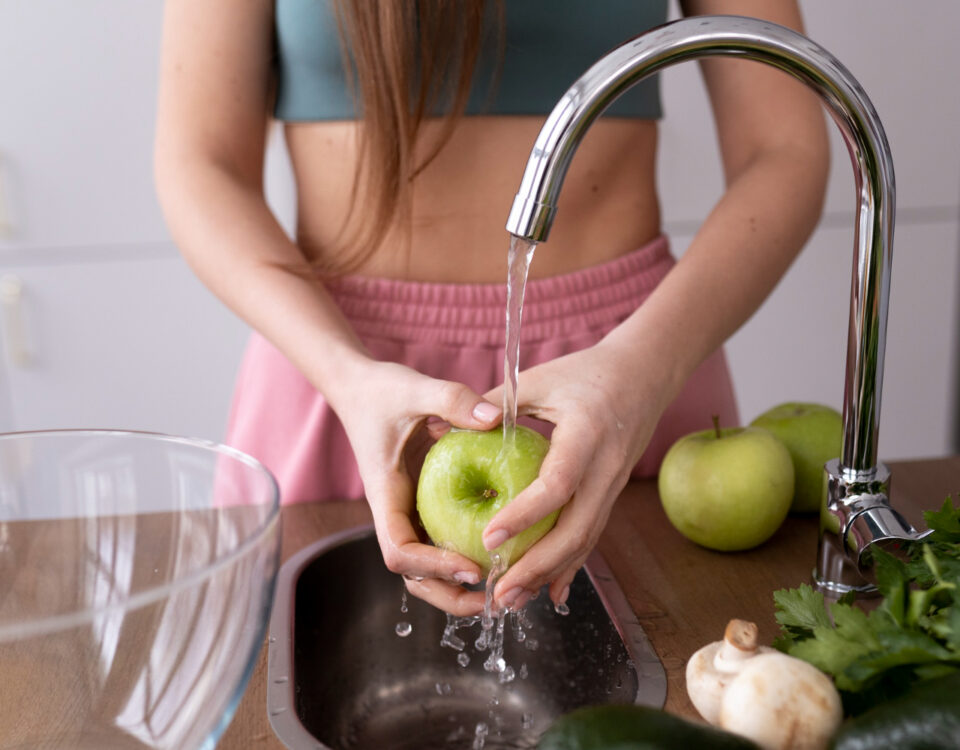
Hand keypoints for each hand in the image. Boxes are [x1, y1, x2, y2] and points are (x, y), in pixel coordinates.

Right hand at [334, 360, 499, 615]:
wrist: (360, 388)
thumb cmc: (381, 391)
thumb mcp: (415, 388)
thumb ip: (451, 399)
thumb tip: (495, 418)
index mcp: (386, 495)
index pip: (400, 551)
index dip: (433, 567)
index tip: (471, 568)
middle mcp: (396, 512)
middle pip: (414, 576)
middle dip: (450, 595)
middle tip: (495, 598)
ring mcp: (410, 512)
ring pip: (429, 568)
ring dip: (460, 587)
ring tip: (505, 587)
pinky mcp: (425, 505)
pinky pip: (445, 541)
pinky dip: (469, 556)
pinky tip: (506, 553)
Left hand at [479, 341, 669, 611]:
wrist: (644, 374)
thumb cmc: (584, 372)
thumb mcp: (538, 380)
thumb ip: (493, 404)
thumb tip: (438, 429)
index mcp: (586, 434)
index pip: (558, 483)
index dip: (525, 515)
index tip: (489, 537)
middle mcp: (606, 467)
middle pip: (577, 528)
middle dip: (537, 566)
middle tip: (499, 591)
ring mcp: (612, 485)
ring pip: (585, 540)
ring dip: (549, 573)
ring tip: (512, 599)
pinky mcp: (611, 494)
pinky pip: (590, 535)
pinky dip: (568, 565)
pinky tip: (549, 592)